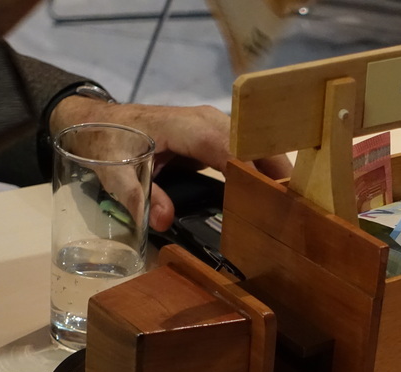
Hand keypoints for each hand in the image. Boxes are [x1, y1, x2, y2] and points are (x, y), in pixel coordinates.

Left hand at [50, 97, 292, 230]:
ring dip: (276, 170)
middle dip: (277, 172)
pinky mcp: (218, 133)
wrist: (100, 121)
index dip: (252, 169)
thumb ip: (139, 196)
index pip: (228, 146)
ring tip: (295, 204)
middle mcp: (207, 120)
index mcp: (184, 127)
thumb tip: (162, 221)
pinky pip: (248, 148)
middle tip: (300, 208)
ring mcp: (215, 123)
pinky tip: (276, 193)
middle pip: (252, 142)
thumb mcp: (116, 173)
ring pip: (256, 143)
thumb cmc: (108, 144)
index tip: (273, 195)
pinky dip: (264, 167)